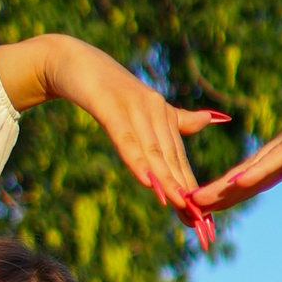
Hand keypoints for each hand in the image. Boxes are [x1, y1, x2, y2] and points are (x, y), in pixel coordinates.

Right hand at [0, 33, 226, 250]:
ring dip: (167, 181)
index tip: (205, 217)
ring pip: (153, 152)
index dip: (192, 188)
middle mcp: (154, 110)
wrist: (70, 60)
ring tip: (182, 207)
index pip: (179, 159)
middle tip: (198, 222)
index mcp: (163, 114)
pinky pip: (126, 139)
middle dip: (185, 192)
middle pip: (171, 160)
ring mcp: (134, 108)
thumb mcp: (142, 108)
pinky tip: (148, 182)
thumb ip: (176, 119)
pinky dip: (137, 161)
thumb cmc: (105, 88)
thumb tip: (212, 119)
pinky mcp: (110, 106)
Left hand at [192, 70, 281, 215]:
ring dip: (225, 185)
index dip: (234, 189)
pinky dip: (256, 172)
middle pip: (247, 170)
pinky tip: (235, 184)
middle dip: (218, 190)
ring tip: (197, 200)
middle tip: (188, 205)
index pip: (258, 173)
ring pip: (254, 166)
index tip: (213, 204)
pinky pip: (278, 159)